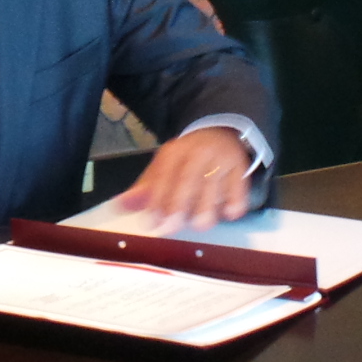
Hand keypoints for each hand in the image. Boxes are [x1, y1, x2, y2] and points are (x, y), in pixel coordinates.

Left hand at [116, 127, 252, 231]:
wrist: (221, 133)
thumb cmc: (188, 158)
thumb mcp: (165, 165)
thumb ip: (145, 188)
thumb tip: (121, 206)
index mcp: (175, 152)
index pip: (163, 175)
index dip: (156, 200)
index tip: (151, 222)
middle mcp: (198, 153)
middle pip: (187, 179)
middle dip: (178, 205)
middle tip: (171, 227)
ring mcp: (221, 159)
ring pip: (213, 184)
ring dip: (206, 206)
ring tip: (200, 224)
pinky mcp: (240, 167)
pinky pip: (239, 186)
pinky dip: (235, 201)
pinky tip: (228, 214)